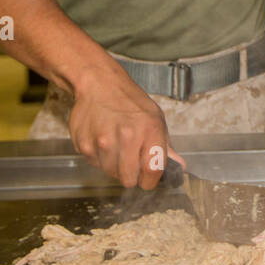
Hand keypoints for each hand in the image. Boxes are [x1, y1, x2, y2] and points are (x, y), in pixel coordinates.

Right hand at [69, 63, 184, 188]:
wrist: (99, 84)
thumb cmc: (129, 101)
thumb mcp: (155, 118)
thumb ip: (165, 146)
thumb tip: (180, 167)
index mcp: (150, 129)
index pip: (153, 170)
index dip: (150, 181)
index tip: (148, 180)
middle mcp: (127, 136)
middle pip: (129, 179)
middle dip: (131, 175)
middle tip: (130, 160)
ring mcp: (103, 141)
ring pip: (110, 173)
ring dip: (113, 166)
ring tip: (115, 145)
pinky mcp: (84, 144)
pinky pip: (94, 164)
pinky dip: (99, 157)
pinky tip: (102, 139)